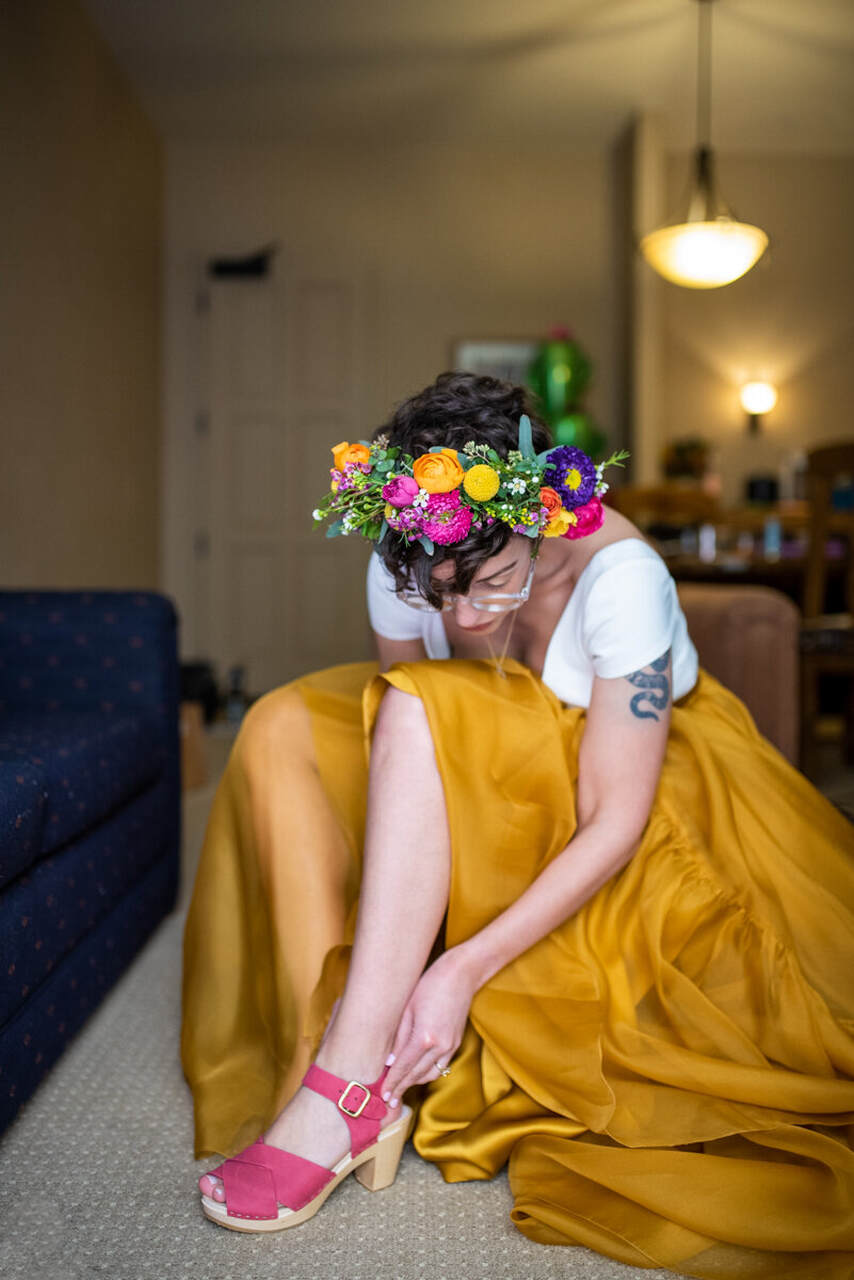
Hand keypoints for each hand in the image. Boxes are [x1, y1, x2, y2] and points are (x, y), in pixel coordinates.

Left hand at [382, 949, 474, 1105]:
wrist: (461, 974)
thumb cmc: (429, 984)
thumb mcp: (407, 1008)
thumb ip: (398, 1036)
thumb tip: (390, 1061)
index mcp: (425, 1036)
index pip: (404, 1067)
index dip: (392, 1083)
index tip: (382, 1096)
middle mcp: (440, 1045)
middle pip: (417, 1075)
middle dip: (402, 1088)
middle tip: (388, 1101)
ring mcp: (451, 1045)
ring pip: (430, 1073)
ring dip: (415, 1082)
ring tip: (400, 1088)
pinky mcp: (456, 1042)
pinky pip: (441, 1065)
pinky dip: (427, 1072)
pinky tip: (417, 1073)